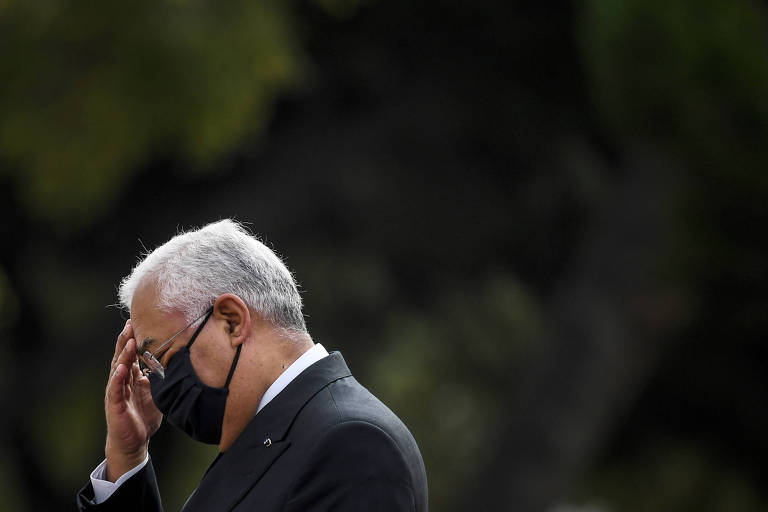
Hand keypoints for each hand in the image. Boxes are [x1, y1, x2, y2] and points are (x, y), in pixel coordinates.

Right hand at [103, 320, 162, 481]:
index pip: (132, 354)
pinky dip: (117, 378)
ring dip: (123, 354)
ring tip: (128, 340)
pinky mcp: (114, 404)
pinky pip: (115, 389)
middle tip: (131, 324)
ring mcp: (116, 392)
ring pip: (118, 369)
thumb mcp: (156, 393)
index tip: (139, 322)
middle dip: (126, 340)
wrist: (133, 442)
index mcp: (132, 377)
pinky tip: (121, 368)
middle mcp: (122, 381)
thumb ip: (161, 378)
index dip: (134, 339)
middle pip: (123, 356)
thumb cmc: (143, 417)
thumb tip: (178, 363)